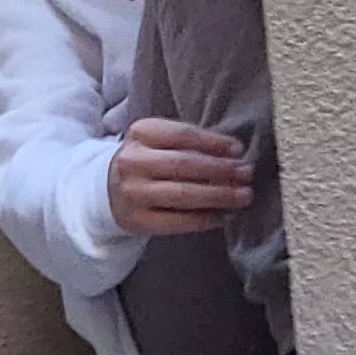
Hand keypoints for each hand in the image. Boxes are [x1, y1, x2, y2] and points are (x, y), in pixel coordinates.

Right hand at [109, 118, 251, 235]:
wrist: (108, 190)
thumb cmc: (146, 160)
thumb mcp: (158, 140)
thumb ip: (189, 142)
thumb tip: (234, 153)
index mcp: (140, 133)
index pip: (182, 134)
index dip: (213, 142)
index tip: (238, 149)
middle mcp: (132, 161)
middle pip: (184, 165)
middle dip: (221, 170)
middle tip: (247, 173)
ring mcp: (133, 193)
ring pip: (183, 195)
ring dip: (219, 195)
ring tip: (243, 195)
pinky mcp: (138, 220)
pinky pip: (178, 221)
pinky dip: (206, 219)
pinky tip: (224, 215)